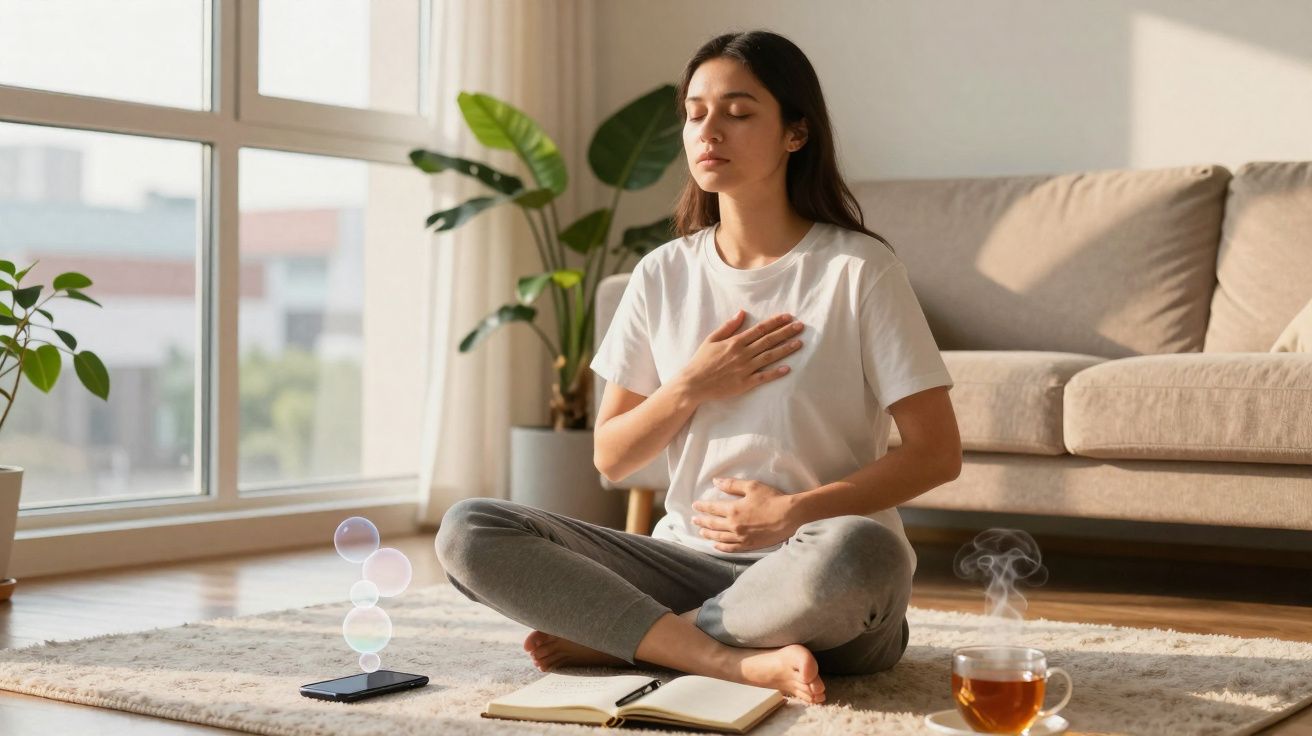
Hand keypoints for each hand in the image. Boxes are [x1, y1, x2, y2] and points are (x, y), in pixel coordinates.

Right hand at [677, 310, 805, 403]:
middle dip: (786, 332)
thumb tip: (741, 312)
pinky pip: (763, 377)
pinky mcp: (745, 383)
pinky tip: (787, 369)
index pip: (760, 329)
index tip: (788, 316)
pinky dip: (775, 373)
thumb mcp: (711, 339)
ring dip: (785, 349)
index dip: (775, 322)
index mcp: (735, 342)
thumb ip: (728, 326)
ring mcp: (745, 369)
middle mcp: (742, 354)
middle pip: (768, 340)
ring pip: (769, 357)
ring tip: (799, 343)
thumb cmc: (701, 361)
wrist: (694, 383)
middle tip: (801, 326)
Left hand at [690, 477, 800, 551]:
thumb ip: (732, 485)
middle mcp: (734, 525)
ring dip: (709, 534)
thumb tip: (715, 481)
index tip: (695, 506)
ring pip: (720, 537)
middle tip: (694, 520)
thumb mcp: (752, 486)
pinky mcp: (749, 545)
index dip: (703, 507)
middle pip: (713, 524)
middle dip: (702, 521)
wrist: (789, 516)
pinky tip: (716, 546)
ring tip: (701, 532)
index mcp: (733, 510)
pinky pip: (731, 548)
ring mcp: (741, 537)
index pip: (713, 508)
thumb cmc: (772, 499)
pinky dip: (722, 547)